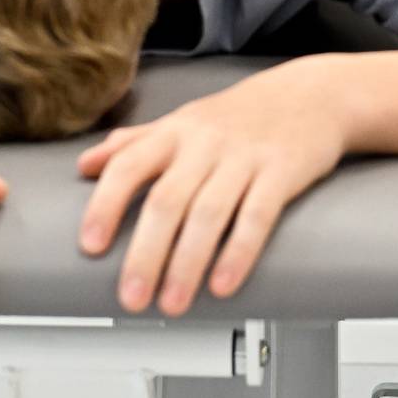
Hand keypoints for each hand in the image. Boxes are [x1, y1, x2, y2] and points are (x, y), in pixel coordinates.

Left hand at [76, 61, 351, 314]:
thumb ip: (133, 143)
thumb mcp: (182, 120)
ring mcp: (245, 157)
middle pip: (167, 200)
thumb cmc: (240, 116)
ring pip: (209, 213)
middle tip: (131, 297)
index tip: (90, 246)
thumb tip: (85, 165)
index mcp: (175, 132)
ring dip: (187, 263)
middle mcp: (205, 143)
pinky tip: (223, 284)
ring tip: (173, 303)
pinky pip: (258, 215)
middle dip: (146, 253)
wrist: (312, 94)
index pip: (129, 165)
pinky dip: (239, 252)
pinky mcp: (282, 172)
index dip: (106, 206)